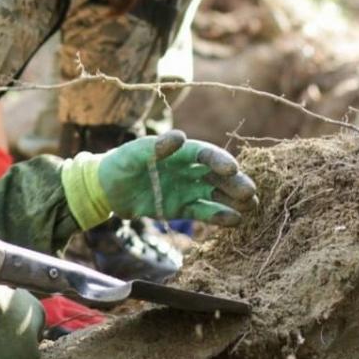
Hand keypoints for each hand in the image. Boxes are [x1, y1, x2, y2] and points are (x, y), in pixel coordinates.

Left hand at [61, 130, 256, 229]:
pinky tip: (235, 221)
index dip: (219, 160)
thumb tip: (180, 137)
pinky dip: (219, 216)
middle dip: (235, 182)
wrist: (107, 189)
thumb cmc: (119, 164)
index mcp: (180, 152)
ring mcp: (187, 189)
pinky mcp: (183, 208)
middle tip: (250, 192)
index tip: (232, 169)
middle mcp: (188, 169)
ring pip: (216, 194)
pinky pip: (204, 211)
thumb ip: (155, 148)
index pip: (205, 154)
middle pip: (217, 175)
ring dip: (234, 200)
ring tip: (251, 207)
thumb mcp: (133, 154)